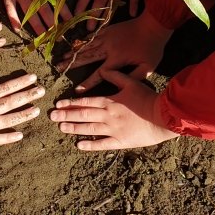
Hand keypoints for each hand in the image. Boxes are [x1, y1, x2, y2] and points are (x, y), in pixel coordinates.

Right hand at [0, 0, 69, 33]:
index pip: (58, 4)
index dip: (65, 15)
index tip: (70, 24)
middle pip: (46, 12)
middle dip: (53, 26)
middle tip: (58, 37)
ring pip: (31, 14)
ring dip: (37, 27)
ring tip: (42, 38)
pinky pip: (11, 9)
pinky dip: (14, 19)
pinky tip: (18, 30)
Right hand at [0, 62, 44, 149]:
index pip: (4, 88)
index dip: (19, 82)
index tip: (32, 77)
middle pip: (9, 102)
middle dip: (26, 95)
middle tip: (42, 90)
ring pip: (5, 119)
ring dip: (21, 115)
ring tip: (36, 110)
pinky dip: (6, 138)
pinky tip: (19, 136)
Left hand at [51, 70, 178, 150]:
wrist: (162, 116)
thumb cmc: (148, 98)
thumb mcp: (131, 82)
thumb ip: (116, 76)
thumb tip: (103, 69)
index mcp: (110, 101)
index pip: (85, 102)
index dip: (70, 103)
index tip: (58, 103)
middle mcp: (108, 116)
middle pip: (82, 115)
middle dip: (66, 115)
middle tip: (52, 117)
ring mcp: (113, 130)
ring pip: (88, 129)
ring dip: (73, 128)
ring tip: (61, 128)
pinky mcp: (120, 141)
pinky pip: (102, 144)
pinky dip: (90, 145)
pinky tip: (79, 145)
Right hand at [60, 10, 172, 92]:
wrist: (153, 25)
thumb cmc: (152, 48)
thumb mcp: (148, 67)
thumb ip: (134, 78)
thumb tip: (122, 87)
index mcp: (117, 58)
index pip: (99, 73)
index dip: (88, 82)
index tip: (77, 90)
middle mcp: (108, 47)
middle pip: (87, 57)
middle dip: (72, 64)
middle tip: (59, 68)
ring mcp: (107, 37)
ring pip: (87, 46)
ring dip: (74, 52)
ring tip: (62, 58)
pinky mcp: (108, 29)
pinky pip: (92, 36)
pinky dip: (83, 41)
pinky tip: (75, 45)